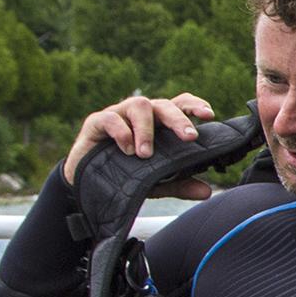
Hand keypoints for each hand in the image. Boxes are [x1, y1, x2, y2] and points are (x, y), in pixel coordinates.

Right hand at [63, 92, 216, 197]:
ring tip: (146, 153)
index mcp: (159, 122)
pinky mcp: (96, 122)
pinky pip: (110, 118)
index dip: (194, 105)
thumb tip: (207, 192)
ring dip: (146, 129)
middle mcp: (142, 114)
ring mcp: (119, 114)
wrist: (86, 183)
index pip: (180, 104)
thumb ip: (180, 183)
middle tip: (189, 138)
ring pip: (139, 105)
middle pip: (164, 105)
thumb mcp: (156, 181)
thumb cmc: (125, 173)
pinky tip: (126, 149)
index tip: (209, 115)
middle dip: (179, 119)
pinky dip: (121, 132)